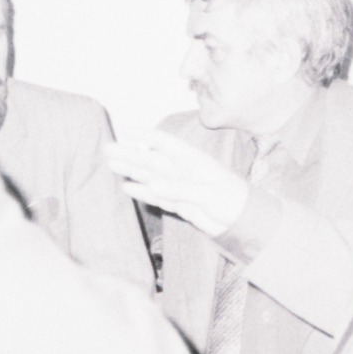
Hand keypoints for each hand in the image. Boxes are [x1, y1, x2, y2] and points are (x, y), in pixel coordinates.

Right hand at [102, 129, 249, 237]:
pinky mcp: (180, 205)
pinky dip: (142, 193)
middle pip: (151, 160)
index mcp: (192, 161)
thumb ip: (180, 189)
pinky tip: (127, 188)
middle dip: (130, 154)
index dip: (145, 136)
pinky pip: (157, 197)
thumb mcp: (208, 193)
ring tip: (111, 164)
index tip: (126, 130)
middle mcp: (183, 171)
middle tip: (107, 149)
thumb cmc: (233, 200)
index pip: (165, 143)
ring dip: (132, 171)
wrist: (245, 223)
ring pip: (150, 177)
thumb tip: (153, 184)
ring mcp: (180, 188)